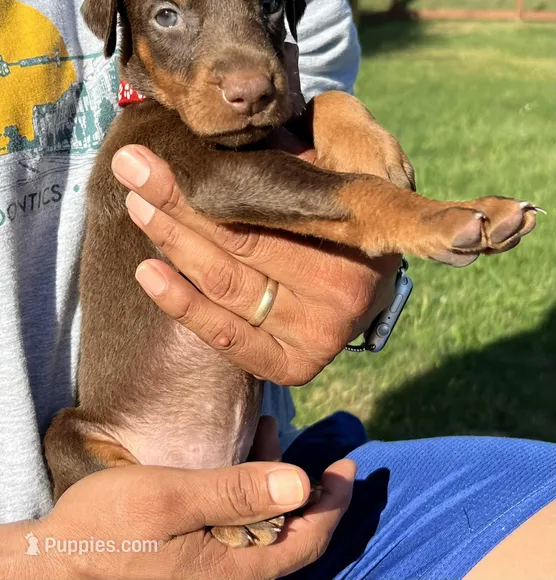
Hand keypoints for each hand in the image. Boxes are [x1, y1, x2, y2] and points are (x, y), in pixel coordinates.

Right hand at [5, 460, 354, 578]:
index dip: (334, 505)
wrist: (57, 563)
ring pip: (265, 528)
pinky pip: (238, 527)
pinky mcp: (193, 558)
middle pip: (292, 537)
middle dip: (313, 493)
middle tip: (325, 453)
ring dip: (277, 484)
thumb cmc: (111, 527)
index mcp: (234, 568)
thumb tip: (302, 485)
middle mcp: (229, 574)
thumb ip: (237, 491)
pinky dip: (249, 491)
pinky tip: (242, 457)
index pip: (307, 541)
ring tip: (271, 432)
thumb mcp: (174, 498)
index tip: (348, 466)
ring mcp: (211, 568)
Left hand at [112, 139, 399, 384]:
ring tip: (135, 203)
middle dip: (176, 202)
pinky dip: (184, 305)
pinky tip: (148, 271)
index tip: (159, 153)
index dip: (212, 183)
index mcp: (361, 234)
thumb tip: (265, 115)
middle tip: (131, 168)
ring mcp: (318, 335)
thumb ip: (331, 126)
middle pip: (240, 242)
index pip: (273, 208)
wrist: (375, 269)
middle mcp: (343, 291)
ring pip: (226, 285)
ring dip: (173, 242)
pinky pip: (228, 337)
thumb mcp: (362, 148)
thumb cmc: (356, 198)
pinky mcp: (294, 367)